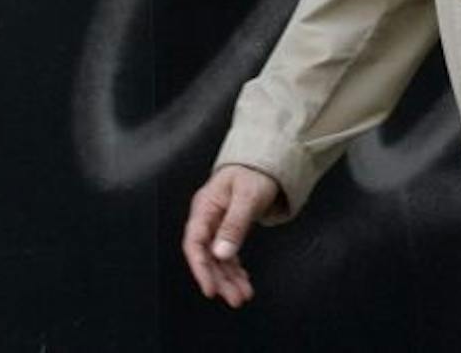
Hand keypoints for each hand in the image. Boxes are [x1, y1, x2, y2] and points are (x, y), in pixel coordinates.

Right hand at [181, 164, 282, 307]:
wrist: (265, 161)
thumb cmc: (254, 172)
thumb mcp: (247, 196)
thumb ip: (234, 225)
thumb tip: (221, 253)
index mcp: (205, 207)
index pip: (195, 242)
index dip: (200, 267)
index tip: (210, 288)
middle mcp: (207, 218)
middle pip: (207, 255)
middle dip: (220, 279)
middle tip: (235, 298)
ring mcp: (217, 225)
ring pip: (218, 258)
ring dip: (229, 278)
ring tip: (242, 296)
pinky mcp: (227, 229)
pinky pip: (227, 254)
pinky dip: (235, 269)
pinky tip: (242, 281)